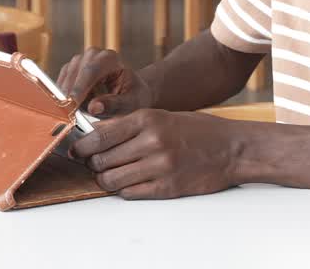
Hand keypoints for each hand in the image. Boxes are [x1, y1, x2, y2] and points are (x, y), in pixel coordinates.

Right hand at [56, 48, 152, 116]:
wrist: (130, 94)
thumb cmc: (133, 98)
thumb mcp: (130, 104)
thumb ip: (114, 105)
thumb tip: (94, 107)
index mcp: (110, 59)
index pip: (91, 70)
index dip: (80, 88)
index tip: (72, 105)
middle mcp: (93, 55)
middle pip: (75, 72)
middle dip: (70, 94)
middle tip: (68, 115)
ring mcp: (79, 61)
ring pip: (65, 79)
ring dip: (68, 98)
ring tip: (77, 114)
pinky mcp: (70, 71)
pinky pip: (60, 85)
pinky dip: (63, 98)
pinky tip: (71, 110)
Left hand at [73, 109, 241, 198]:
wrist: (233, 148)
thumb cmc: (200, 130)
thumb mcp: (164, 116)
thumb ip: (133, 125)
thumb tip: (98, 136)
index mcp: (148, 119)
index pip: (100, 135)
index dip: (82, 146)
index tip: (75, 150)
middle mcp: (151, 141)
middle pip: (102, 160)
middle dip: (93, 164)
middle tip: (93, 164)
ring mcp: (159, 166)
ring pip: (112, 180)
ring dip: (105, 180)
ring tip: (110, 176)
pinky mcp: (167, 187)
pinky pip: (131, 193)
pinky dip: (125, 190)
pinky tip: (130, 183)